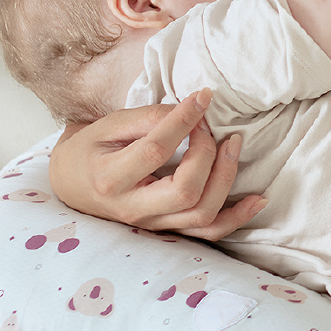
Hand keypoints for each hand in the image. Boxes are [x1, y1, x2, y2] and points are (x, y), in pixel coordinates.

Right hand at [48, 89, 265, 238]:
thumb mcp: (109, 125)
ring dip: (226, 178)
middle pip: (185, 191)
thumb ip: (148, 118)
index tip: (204, 97)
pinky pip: (209, 233)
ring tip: (234, 145)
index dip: (184, 121)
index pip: (156, 151)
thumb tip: (192, 109)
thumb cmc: (91, 150)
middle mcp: (132, 210)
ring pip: (201, 214)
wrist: (71, 183)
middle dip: (208, 154)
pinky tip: (259, 198)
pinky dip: (237, 217)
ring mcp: (152, 226)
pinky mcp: (168, 230)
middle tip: (210, 127)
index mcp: (110, 179)